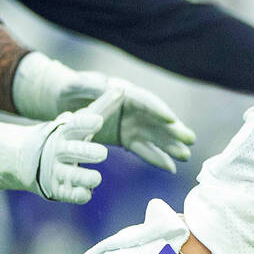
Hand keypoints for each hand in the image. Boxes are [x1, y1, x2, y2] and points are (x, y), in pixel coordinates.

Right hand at [0, 89, 115, 203]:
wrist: (27, 158)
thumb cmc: (65, 136)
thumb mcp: (79, 121)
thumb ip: (102, 107)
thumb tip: (122, 89)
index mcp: (65, 131)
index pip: (74, 125)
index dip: (85, 122)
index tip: (98, 121)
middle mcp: (59, 150)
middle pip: (73, 151)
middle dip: (87, 152)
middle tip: (103, 153)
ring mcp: (55, 170)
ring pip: (70, 175)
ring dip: (84, 177)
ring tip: (97, 178)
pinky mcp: (56, 188)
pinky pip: (68, 193)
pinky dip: (78, 194)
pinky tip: (88, 193)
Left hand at [12, 53, 194, 172]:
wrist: (63, 103)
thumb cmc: (70, 89)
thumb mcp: (77, 85)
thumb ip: (92, 85)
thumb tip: (116, 87)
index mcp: (125, 93)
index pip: (146, 101)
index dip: (159, 111)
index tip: (171, 120)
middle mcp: (134, 108)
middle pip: (158, 119)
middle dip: (174, 130)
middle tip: (190, 140)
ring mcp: (133, 124)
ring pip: (156, 136)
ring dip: (171, 146)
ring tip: (186, 157)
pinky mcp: (127, 138)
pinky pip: (145, 149)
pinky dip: (157, 158)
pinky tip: (171, 168)